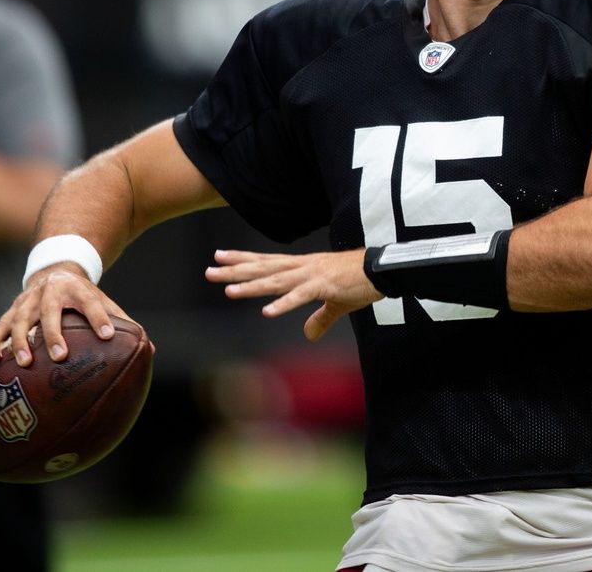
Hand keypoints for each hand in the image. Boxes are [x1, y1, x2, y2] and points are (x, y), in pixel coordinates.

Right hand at [0, 263, 130, 366]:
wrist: (54, 270)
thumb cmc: (83, 296)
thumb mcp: (104, 301)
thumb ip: (123, 323)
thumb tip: (150, 351)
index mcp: (79, 290)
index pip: (92, 303)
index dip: (100, 318)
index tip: (107, 336)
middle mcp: (52, 293)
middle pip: (51, 312)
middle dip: (54, 334)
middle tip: (59, 356)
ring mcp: (29, 300)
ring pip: (21, 320)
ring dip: (21, 341)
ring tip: (24, 363)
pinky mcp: (12, 309)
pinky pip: (0, 326)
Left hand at [205, 248, 379, 340]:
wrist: (382, 270)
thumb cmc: (360, 282)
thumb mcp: (336, 302)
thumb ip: (320, 319)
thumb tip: (308, 335)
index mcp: (303, 267)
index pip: (266, 261)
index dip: (242, 259)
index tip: (219, 256)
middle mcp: (302, 267)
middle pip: (263, 268)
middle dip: (236, 270)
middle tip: (210, 270)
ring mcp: (312, 275)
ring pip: (276, 281)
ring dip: (252, 286)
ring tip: (229, 290)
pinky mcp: (325, 286)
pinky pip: (300, 297)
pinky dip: (283, 304)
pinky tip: (266, 311)